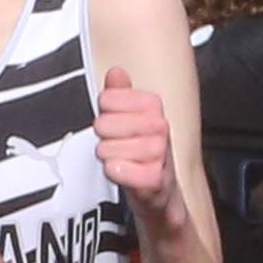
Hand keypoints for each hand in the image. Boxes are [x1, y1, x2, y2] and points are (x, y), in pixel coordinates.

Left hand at [94, 67, 181, 222]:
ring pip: (106, 149)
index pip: (106, 99)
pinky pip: (116, 169)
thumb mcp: (130, 118)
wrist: (160, 191)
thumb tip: (116, 72)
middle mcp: (159, 126)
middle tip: (119, 144)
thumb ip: (120, 94)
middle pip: (103, 124)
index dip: (104, 114)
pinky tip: (124, 172)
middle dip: (104, 138)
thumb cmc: (143, 152)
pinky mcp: (154, 178)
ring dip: (109, 158)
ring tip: (123, 160)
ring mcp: (158, 152)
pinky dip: (115, 173)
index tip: (116, 122)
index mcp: (153, 105)